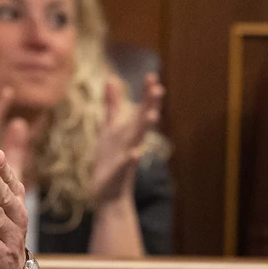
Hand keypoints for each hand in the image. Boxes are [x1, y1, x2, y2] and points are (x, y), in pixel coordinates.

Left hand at [90, 74, 163, 205]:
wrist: (108, 193)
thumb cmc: (111, 158)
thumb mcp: (110, 128)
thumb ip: (113, 105)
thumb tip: (111, 79)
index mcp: (130, 131)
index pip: (141, 109)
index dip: (146, 94)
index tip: (152, 76)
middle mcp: (132, 142)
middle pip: (143, 121)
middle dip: (150, 105)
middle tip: (159, 89)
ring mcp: (127, 157)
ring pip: (137, 140)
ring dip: (145, 127)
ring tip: (152, 115)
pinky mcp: (118, 173)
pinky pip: (126, 165)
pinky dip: (131, 158)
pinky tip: (135, 152)